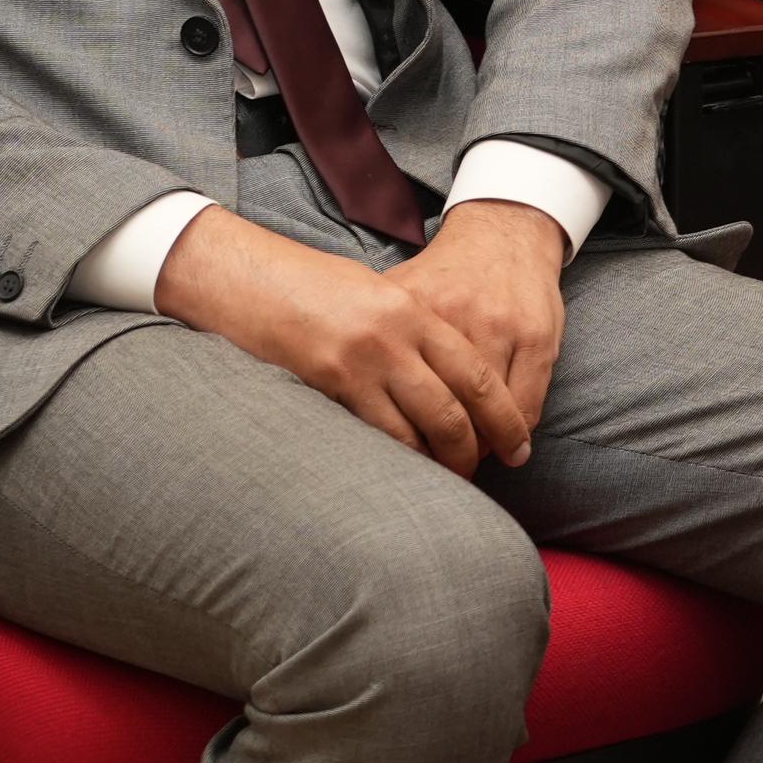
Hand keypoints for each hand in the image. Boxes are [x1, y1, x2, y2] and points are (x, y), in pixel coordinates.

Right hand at [151, 207, 530, 473]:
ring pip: (421, 429)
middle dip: (477, 449)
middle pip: (456, 407)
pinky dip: (399, 461)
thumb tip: (443, 375)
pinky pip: (378, 436)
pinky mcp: (329, 383)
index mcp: (412, 309)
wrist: (245, 279)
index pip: (474, 372)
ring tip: (448, 483)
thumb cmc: (308, 287)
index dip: (503, 415)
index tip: (517, 444)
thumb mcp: (373, 294)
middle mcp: (394, 335)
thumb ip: (411, 330)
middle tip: (485, 474)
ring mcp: (362, 361)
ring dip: (440, 464)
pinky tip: (406, 477)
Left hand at [388, 200, 569, 467]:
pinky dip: (516, 431)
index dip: (404, 438)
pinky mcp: (537, 335)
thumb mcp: (401, 293)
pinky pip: (528, 403)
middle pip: (447, 410)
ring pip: (490, 412)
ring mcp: (500, 328)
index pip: (402, 394)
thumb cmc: (446, 273)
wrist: (503, 231)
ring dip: (484, 447)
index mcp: (412, 312)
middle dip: (446, 454)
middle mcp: (456, 319)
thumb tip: (328, 376)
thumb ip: (373, 331)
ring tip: (474, 462)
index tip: (403, 461)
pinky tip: (508, 444)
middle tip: (443, 473)